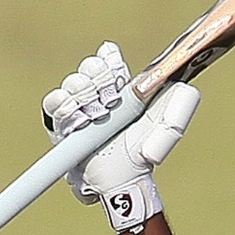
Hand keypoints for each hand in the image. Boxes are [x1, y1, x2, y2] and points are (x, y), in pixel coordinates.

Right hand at [42, 41, 200, 231]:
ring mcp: (78, 106)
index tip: (117, 71)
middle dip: (100, 78)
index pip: (109, 58)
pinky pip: (52, 103)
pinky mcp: (60, 123)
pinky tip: (79, 119)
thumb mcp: (170, 125)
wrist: (125, 176)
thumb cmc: (146, 149)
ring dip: (85, 94)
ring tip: (98, 115)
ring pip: (72, 82)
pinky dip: (65, 106)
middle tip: (110, 99)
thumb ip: (181, 102)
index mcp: (122, 86)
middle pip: (90, 66)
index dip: (110, 59)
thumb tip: (175, 81)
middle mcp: (98, 92)